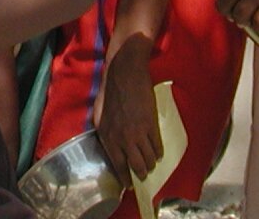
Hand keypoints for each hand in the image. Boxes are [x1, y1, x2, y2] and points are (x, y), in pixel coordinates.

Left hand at [93, 39, 162, 183]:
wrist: (125, 73)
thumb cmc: (110, 92)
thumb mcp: (99, 115)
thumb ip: (105, 133)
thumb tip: (110, 148)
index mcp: (108, 137)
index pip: (118, 167)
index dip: (125, 179)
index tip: (129, 185)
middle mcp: (122, 139)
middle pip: (137, 168)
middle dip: (141, 174)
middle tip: (143, 175)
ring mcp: (138, 133)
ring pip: (149, 160)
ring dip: (151, 164)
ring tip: (150, 162)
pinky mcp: (151, 125)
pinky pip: (158, 147)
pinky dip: (158, 152)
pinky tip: (157, 151)